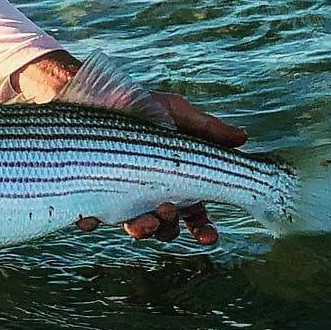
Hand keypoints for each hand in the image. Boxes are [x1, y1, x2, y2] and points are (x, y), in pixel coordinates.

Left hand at [13, 51, 247, 244]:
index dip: (203, 229)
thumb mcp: (174, 111)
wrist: (89, 93)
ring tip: (145, 219)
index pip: (195, 213)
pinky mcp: (87, 194)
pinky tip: (94, 216)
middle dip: (170, 227)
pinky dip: (92, 220)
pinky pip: (89, 218)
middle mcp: (148, 192)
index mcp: (173, 178)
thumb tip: (243, 139)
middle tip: (168, 210)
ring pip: (134, 228)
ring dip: (143, 230)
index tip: (208, 237)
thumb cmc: (135, 103)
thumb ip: (206, 128)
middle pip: (166, 227)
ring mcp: (118, 195)